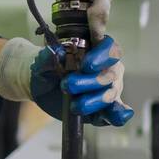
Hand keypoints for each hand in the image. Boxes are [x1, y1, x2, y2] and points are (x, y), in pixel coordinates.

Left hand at [0, 0, 134, 126]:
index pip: (108, 43)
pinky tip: (117, 115)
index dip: (101, 52)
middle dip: (91, 79)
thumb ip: (50, 55)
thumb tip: (55, 57)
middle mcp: (105, 64)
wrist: (39, 83)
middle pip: (110, 70)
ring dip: (95, 98)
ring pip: (112, 90)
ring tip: (76, 104)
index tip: (87, 61)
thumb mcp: (43, 56)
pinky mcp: (103, 105)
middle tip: (68, 84)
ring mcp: (107, 84)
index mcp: (95, 46)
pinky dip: (118, 113)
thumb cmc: (45, 64)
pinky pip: (116, 109)